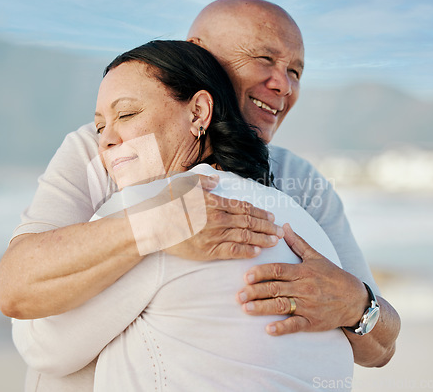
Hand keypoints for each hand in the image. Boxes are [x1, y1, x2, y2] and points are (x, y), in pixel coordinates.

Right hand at [163, 174, 283, 259]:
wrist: (152, 226)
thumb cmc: (167, 203)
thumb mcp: (182, 183)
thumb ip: (202, 181)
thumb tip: (216, 180)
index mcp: (214, 202)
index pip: (244, 207)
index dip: (260, 212)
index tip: (271, 215)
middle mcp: (218, 218)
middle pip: (249, 222)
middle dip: (267, 226)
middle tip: (280, 230)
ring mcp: (214, 235)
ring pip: (245, 237)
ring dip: (262, 238)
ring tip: (275, 241)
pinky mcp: (208, 251)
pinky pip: (233, 251)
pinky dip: (247, 251)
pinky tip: (257, 251)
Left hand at [236, 223, 368, 334]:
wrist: (356, 301)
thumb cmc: (333, 276)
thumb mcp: (316, 257)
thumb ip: (297, 243)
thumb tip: (283, 226)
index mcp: (303, 271)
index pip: (278, 270)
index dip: (260, 272)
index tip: (245, 276)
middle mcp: (304, 287)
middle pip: (275, 288)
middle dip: (255, 291)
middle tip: (238, 295)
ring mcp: (308, 306)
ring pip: (282, 306)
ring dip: (262, 308)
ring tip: (246, 308)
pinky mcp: (312, 322)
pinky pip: (296, 325)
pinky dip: (282, 327)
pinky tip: (268, 329)